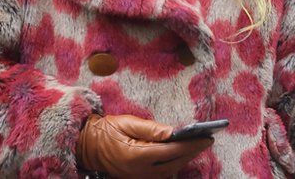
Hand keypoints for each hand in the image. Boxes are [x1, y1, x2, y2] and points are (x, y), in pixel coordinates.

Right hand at [76, 114, 212, 177]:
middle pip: (174, 163)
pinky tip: (181, 155)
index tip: (205, 137)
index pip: (170, 151)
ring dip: (185, 159)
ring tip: (198, 146)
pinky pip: (162, 175)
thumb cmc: (106, 130)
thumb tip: (172, 131)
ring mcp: (139, 178)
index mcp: (136, 156)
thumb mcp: (127, 122)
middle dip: (192, 152)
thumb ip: (150, 128)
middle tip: (206, 140)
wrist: (88, 146)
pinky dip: (174, 165)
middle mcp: (140, 171)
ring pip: (170, 171)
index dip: (190, 145)